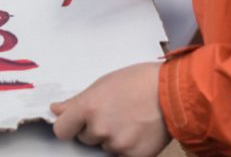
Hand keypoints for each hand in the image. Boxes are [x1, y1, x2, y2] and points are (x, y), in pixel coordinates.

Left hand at [51, 62, 169, 156]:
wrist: (174, 92)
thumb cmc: (139, 81)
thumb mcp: (104, 83)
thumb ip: (77, 100)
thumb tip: (56, 109)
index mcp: (89, 108)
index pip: (61, 130)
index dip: (67, 126)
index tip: (74, 123)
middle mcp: (100, 129)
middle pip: (85, 138)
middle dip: (94, 128)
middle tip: (113, 113)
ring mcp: (117, 145)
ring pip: (104, 146)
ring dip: (112, 137)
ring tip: (129, 119)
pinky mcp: (134, 156)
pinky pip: (121, 155)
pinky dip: (127, 146)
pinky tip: (137, 131)